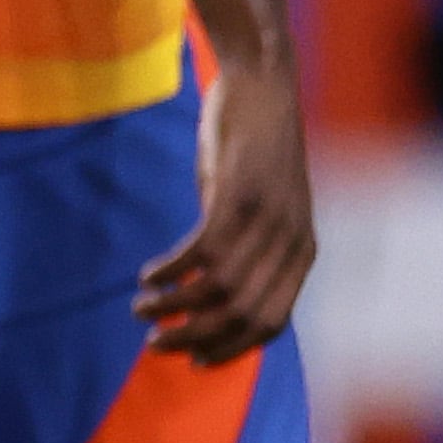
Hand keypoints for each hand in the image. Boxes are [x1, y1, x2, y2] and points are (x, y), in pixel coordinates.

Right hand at [137, 58, 314, 361]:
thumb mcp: (258, 201)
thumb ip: (247, 242)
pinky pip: (202, 250)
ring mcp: (267, 218)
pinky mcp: (237, 193)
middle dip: (195, 337)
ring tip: (141, 308)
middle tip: (154, 343)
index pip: (270, 323)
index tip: (193, 359)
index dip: (231, 349)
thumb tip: (211, 284)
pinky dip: (172, 270)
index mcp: (301, 252)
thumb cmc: (252, 144)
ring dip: (175, 306)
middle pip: (243, 313)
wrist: (262, 83)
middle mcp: (291, 242)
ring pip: (220, 287)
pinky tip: (148, 275)